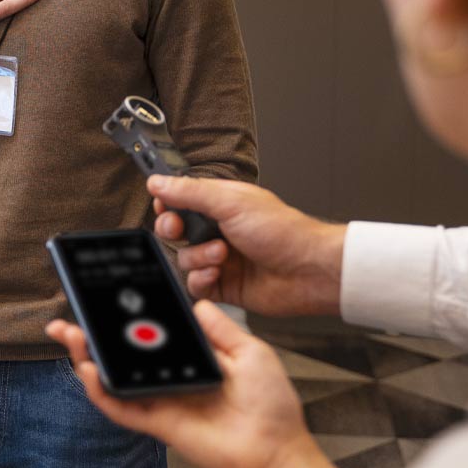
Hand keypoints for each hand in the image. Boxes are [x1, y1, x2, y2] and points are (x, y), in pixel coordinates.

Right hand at [46, 303, 344, 467]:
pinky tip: (90, 372)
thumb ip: (218, 327)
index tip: (103, 295)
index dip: (122, 317)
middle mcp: (167, 377)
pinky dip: (102, 392)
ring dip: (86, 359)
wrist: (280, 450)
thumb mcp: (249, 351)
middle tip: (67, 319)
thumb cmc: (271, 407)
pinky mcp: (160, 422)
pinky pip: (122, 408)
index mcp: (186, 358)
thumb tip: (193, 302)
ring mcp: (160, 400)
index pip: (145, 334)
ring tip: (71, 337)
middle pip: (119, 356)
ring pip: (113, 379)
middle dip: (89, 337)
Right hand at [150, 177, 345, 316]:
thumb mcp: (231, 202)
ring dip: (198, 256)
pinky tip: (217, 273)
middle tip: (179, 229)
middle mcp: (218, 229)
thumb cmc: (282, 231)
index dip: (168, 203)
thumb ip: (190, 192)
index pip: (181, 200)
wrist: (309, 271)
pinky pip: (196, 284)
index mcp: (220, 204)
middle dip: (173, 230)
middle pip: (176, 230)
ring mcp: (221, 258)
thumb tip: (158, 182)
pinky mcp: (225, 286)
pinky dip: (201, 279)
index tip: (163, 206)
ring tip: (221, 254)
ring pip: (185, 257)